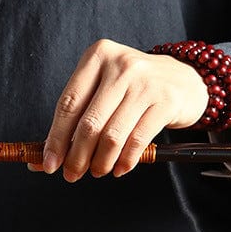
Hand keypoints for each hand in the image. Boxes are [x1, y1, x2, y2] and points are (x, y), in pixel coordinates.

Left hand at [34, 39, 208, 181]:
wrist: (184, 80)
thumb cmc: (134, 89)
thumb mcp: (104, 89)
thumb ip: (79, 117)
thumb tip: (46, 157)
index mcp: (97, 56)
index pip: (69, 104)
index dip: (56, 138)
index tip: (49, 163)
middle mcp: (121, 65)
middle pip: (89, 123)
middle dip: (77, 157)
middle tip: (72, 174)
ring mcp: (145, 82)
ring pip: (112, 135)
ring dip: (100, 162)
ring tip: (98, 171)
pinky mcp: (166, 101)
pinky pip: (137, 141)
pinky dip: (124, 162)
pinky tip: (119, 169)